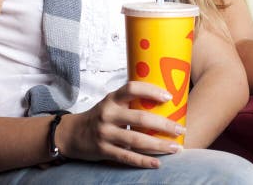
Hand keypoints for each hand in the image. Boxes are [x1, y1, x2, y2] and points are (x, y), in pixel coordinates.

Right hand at [62, 81, 184, 167]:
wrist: (71, 134)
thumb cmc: (99, 116)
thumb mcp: (111, 103)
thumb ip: (131, 102)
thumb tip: (165, 102)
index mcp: (112, 99)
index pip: (132, 88)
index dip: (151, 91)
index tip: (169, 97)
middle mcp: (108, 114)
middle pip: (140, 118)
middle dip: (164, 124)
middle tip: (181, 129)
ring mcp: (105, 133)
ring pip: (137, 140)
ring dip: (159, 145)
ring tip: (176, 148)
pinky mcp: (103, 150)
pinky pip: (127, 157)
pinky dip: (143, 161)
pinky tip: (157, 163)